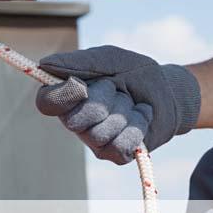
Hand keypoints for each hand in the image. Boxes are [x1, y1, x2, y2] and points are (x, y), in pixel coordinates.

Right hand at [35, 46, 200, 163]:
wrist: (168, 89)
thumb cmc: (132, 72)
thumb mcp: (108, 59)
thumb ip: (77, 61)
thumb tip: (44, 65)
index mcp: (67, 95)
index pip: (45, 103)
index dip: (62, 96)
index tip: (81, 84)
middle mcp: (75, 120)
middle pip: (74, 122)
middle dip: (102, 100)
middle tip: (116, 88)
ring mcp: (94, 140)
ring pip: (99, 135)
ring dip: (123, 112)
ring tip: (129, 102)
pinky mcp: (116, 154)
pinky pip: (120, 147)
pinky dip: (137, 126)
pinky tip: (140, 116)